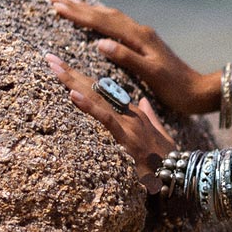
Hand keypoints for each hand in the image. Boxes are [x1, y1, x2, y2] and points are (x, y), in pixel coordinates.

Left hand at [43, 52, 178, 191]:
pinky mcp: (127, 137)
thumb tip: (144, 102)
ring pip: (97, 97)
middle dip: (72, 73)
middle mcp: (129, 113)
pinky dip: (88, 106)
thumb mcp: (161, 135)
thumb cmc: (169, 159)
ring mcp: (127, 123)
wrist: (182, 173)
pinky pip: (105, 118)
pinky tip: (73, 94)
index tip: (64, 66)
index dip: (83, 78)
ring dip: (74, 81)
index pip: (104, 90)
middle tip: (50, 58)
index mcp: (133, 113)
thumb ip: (151, 117)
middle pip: (96, 88)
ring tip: (55, 67)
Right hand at [46, 0, 211, 116]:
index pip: (103, 21)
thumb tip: (100, 43)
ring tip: (68, 6)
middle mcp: (140, 32)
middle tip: (54, 0)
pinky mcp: (145, 43)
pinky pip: (117, 25)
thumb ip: (127, 57)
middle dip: (78, 7)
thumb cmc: (176, 87)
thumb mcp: (151, 74)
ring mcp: (143, 36)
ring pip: (110, 17)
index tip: (57, 7)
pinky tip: (96, 21)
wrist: (199, 90)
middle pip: (104, 14)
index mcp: (139, 37)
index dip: (79, 15)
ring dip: (88, 11)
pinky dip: (101, 19)